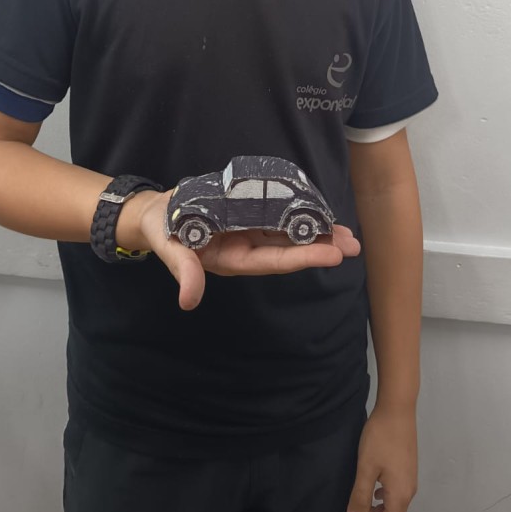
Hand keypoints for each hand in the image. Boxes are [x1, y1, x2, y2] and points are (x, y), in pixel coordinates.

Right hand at [123, 190, 360, 309]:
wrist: (156, 213)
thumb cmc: (163, 232)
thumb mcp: (170, 249)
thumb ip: (183, 271)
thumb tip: (189, 301)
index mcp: (233, 259)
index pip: (275, 260)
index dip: (304, 257)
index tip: (333, 254)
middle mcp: (247, 247)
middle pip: (289, 249)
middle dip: (320, 246)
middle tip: (353, 245)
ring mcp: (249, 230)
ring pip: (288, 232)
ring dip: (316, 231)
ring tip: (345, 231)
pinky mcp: (247, 213)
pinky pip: (276, 214)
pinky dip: (297, 212)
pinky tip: (316, 210)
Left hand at [346, 404, 417, 511]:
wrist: (397, 409)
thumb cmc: (381, 438)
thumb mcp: (366, 468)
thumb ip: (360, 497)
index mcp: (400, 495)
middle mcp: (409, 491)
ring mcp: (410, 478)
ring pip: (395, 503)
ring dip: (379, 509)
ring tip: (361, 506)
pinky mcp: (407, 468)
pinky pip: (397, 491)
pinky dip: (384, 497)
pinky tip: (373, 490)